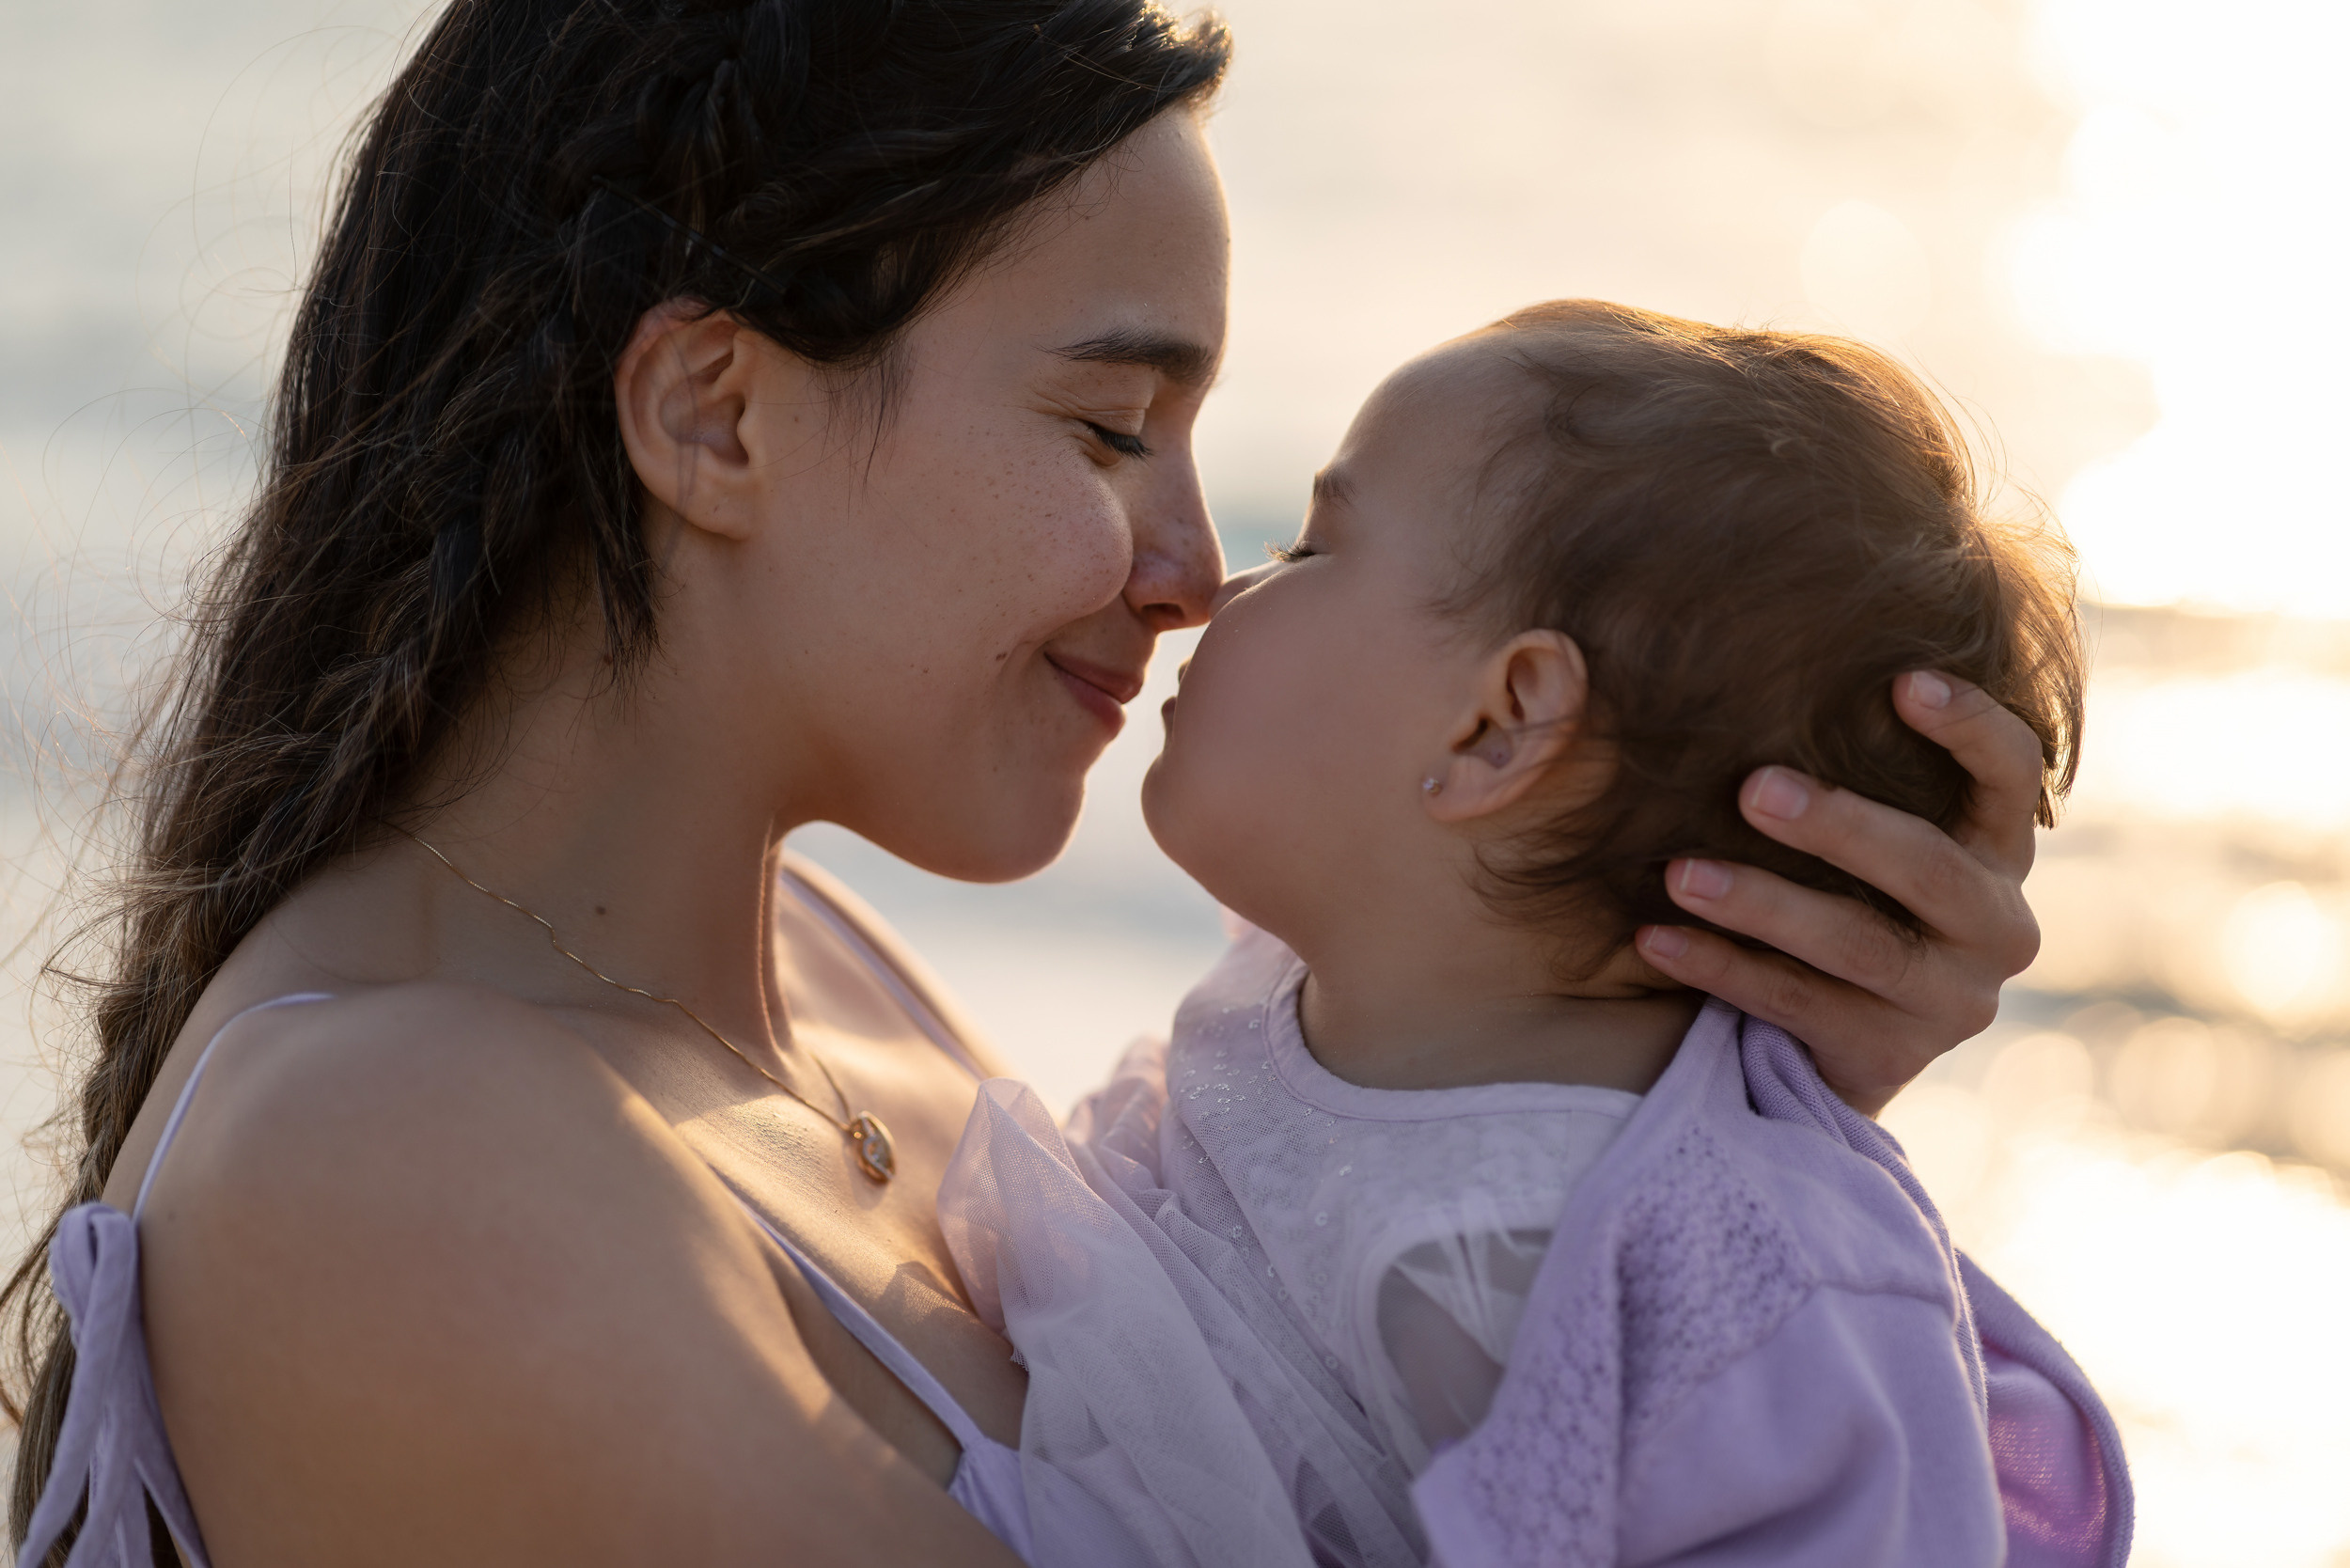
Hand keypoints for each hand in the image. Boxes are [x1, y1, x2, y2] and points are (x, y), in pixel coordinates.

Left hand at [1634, 671, 2043, 1116]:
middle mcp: (1996, 924)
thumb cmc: (1835, 895)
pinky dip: (1720, 968)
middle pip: (1924, 864)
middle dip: (1837, 825)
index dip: (1969, 725)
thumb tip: (1750, 649)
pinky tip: (1654, 937)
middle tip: (1752, 787)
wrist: (1829, 1043)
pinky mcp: (1891, 1055)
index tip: (1902, 679)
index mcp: (1995, 850)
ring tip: (1680, 873)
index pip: (2012, 773)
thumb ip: (1843, 766)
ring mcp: (1950, 999)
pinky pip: (1797, 1005)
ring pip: (1856, 943)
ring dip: (1761, 903)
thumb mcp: (1856, 837)